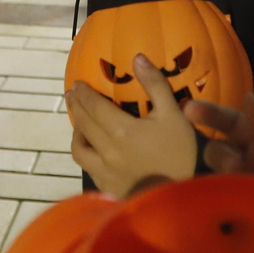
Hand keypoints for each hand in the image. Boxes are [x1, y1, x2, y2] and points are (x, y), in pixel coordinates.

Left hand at [68, 54, 197, 195]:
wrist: (182, 195)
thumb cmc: (181, 153)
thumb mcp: (174, 114)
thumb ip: (155, 85)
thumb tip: (138, 58)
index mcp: (121, 130)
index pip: (94, 107)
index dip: (84, 94)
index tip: (77, 84)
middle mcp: (107, 150)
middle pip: (84, 124)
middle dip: (76, 107)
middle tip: (71, 95)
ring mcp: (105, 172)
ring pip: (79, 149)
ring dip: (76, 132)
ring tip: (79, 124)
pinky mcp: (108, 187)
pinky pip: (88, 168)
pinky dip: (86, 155)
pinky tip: (92, 151)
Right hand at [184, 93, 253, 208]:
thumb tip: (247, 97)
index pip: (231, 123)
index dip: (211, 113)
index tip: (190, 109)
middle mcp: (247, 162)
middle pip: (216, 148)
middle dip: (220, 152)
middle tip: (235, 164)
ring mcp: (241, 188)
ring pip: (213, 173)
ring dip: (221, 175)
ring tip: (241, 186)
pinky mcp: (236, 212)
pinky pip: (214, 200)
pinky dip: (209, 197)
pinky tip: (217, 201)